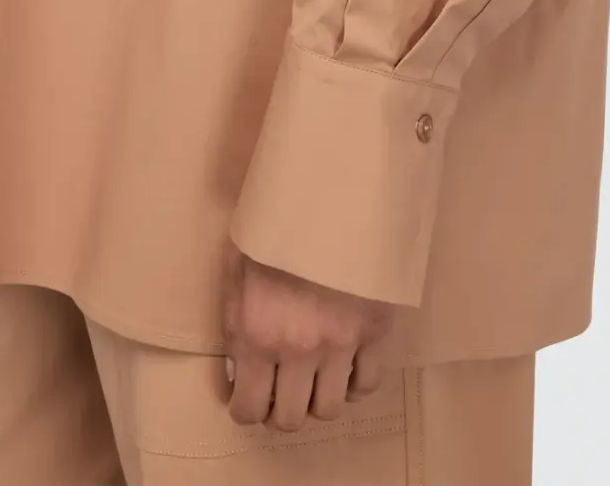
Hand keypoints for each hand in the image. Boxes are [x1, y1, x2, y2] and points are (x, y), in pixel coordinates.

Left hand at [221, 242, 395, 430]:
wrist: (327, 193)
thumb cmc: (272, 226)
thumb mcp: (235, 271)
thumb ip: (235, 323)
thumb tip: (238, 363)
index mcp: (256, 335)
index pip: (248, 407)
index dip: (244, 410)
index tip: (247, 400)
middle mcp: (298, 350)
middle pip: (290, 417)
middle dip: (279, 411)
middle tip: (278, 394)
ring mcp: (340, 343)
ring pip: (330, 408)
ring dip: (316, 401)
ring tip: (312, 382)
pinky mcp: (374, 330)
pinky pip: (367, 383)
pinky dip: (354, 384)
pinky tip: (344, 369)